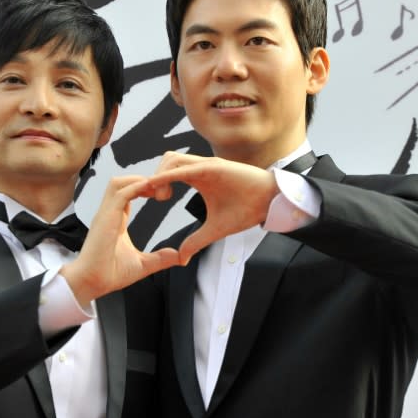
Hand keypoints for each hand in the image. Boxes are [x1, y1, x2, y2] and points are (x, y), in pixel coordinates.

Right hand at [60, 175, 180, 305]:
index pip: (128, 193)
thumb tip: (179, 257)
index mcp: (117, 220)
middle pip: (122, 182)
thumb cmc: (110, 274)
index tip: (162, 193)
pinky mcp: (105, 217)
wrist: (92, 282)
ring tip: (157, 188)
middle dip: (143, 179)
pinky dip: (135, 188)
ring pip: (119, 182)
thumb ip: (161, 258)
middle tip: (163, 189)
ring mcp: (106, 213)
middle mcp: (110, 213)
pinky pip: (120, 193)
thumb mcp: (143, 264)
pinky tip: (151, 191)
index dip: (145, 188)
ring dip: (138, 180)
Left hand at [147, 152, 278, 260]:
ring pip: (172, 159)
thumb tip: (181, 258)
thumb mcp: (214, 230)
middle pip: (166, 162)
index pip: (168, 173)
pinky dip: (171, 174)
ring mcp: (207, 165)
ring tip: (160, 196)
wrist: (271, 203)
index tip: (146, 200)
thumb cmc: (246, 210)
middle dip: (153, 178)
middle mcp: (200, 168)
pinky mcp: (216, 166)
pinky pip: (188, 167)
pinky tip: (161, 186)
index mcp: (198, 177)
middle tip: (153, 198)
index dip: (154, 183)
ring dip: (160, 175)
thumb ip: (196, 241)